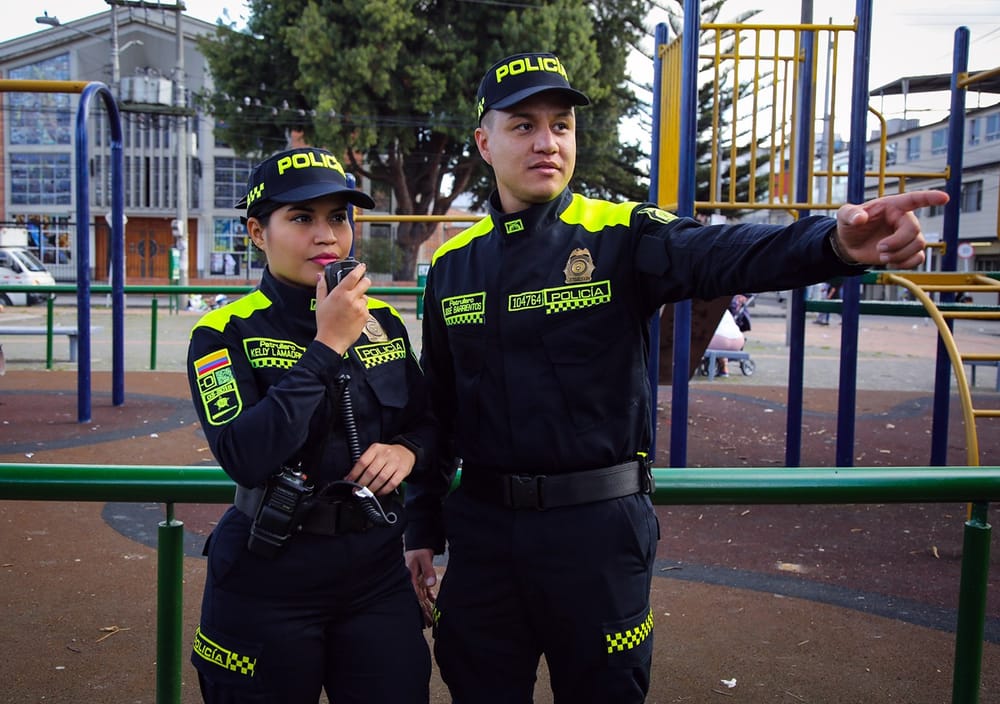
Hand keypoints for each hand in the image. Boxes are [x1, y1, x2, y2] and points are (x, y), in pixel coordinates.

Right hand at [314, 262, 369, 353]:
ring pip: (365, 297)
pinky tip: (352, 316)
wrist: (332, 341)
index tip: (362, 266)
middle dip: (365, 281)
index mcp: (340, 293)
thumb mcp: (320, 303)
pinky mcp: (365, 316)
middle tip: (361, 283)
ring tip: (350, 307)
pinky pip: (366, 308)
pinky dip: (361, 310)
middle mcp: (351, 299)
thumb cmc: (325, 322)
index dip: (359, 269)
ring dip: (361, 299)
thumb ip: (322, 287)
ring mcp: (360, 308)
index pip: (353, 276)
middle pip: (365, 283)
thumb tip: (320, 276)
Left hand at [345, 442, 415, 494]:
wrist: (406, 452)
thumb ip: (365, 462)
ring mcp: (395, 462)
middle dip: (362, 484)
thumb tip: (350, 477)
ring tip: (367, 493)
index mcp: (376, 449)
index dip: (354, 473)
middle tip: (357, 490)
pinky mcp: (402, 471)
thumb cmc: (387, 455)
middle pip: (371, 472)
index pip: (362, 462)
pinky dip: (384, 490)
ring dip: (372, 488)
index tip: (349, 481)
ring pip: (381, 479)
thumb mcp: (375, 452)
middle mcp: (386, 454)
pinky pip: (392, 483)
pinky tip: (379, 492)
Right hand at [405, 548, 436, 627]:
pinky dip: (429, 597)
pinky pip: (424, 590)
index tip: (423, 617)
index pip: (414, 595)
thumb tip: (431, 584)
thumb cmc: (419, 550)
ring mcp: (416, 580)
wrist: (418, 542)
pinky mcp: (420, 578)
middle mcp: (411, 581)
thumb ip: (428, 570)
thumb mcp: (424, 558)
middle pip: (417, 598)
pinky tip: (434, 603)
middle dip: (422, 611)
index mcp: (410, 578)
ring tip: (430, 620)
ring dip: (426, 606)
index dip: (418, 606)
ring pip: (421, 596)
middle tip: (428, 624)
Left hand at [831, 190, 948, 268]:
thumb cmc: (850, 225)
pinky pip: (919, 258)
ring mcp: (908, 236)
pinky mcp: (907, 251)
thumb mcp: (844, 216)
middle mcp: (904, 219)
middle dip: (897, 243)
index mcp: (892, 206)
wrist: (850, 244)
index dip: (930, 198)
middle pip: (915, 231)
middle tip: (879, 248)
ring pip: (919, 245)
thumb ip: (850, 213)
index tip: (944, 198)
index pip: (914, 199)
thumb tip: (860, 218)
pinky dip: (906, 264)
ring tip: (882, 257)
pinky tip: (891, 263)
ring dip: (900, 255)